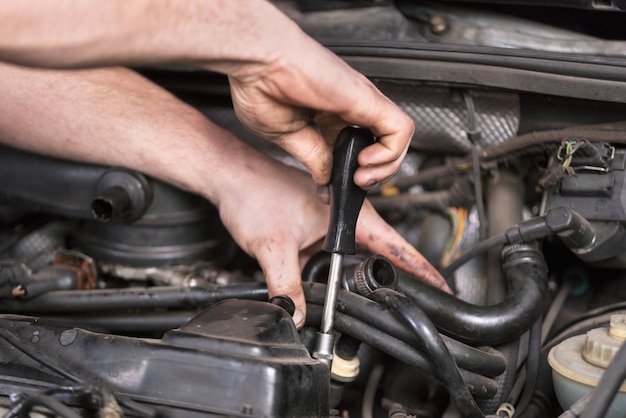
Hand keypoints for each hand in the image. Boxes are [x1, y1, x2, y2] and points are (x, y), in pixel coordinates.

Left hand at [216, 150, 449, 327]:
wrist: (232, 178)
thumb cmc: (255, 191)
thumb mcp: (273, 246)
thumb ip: (287, 285)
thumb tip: (299, 314)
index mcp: (350, 212)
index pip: (397, 247)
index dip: (423, 270)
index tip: (443, 289)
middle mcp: (347, 216)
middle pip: (383, 255)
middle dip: (398, 280)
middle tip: (415, 306)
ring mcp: (334, 223)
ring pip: (360, 257)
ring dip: (367, 277)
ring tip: (380, 301)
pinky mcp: (319, 229)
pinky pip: (340, 255)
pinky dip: (343, 272)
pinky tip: (338, 286)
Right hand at [226, 29, 413, 189]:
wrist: (258, 63)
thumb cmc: (261, 86)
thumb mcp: (288, 136)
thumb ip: (313, 157)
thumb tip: (325, 178)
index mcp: (329, 117)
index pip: (357, 150)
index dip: (351, 175)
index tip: (332, 190)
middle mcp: (350, 109)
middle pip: (383, 147)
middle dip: (375, 175)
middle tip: (354, 184)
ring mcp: (361, 103)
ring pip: (397, 139)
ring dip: (386, 168)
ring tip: (361, 178)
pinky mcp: (368, 99)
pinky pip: (400, 129)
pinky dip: (390, 153)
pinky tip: (365, 162)